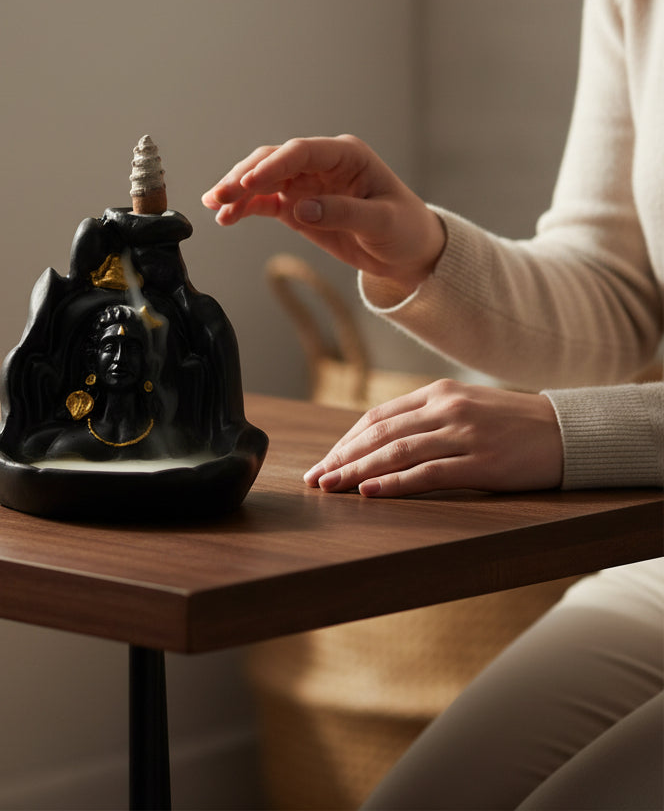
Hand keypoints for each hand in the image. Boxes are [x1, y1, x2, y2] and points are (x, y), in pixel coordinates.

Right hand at [202, 136, 445, 290]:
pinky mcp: (296, 205)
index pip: (301, 152)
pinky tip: (225, 218)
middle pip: (273, 161)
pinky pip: (264, 202)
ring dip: (237, 191)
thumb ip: (343, 213)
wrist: (407, 252)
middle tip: (222, 196)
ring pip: (262, 179)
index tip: (249, 183)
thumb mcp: (382, 222)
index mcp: (346, 155)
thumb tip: (302, 209)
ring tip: (215, 207)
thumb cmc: (404, 229)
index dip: (273, 165)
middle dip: (244, 177)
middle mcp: (322, 164)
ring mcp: (306, 183)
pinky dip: (244, 208)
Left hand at [305, 380, 563, 496]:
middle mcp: (445, 409)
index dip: (346, 441)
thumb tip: (379, 442)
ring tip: (331, 487)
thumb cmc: (512, 423)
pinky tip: (370, 492)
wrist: (569, 431)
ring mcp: (464, 434)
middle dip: (342, 458)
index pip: (377, 418)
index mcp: (437, 393)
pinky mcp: (483, 463)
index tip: (324, 461)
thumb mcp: (465, 407)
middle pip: (379, 435)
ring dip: (358, 471)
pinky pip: (429, 473)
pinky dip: (395, 483)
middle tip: (315, 479)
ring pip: (397, 452)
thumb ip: (426, 418)